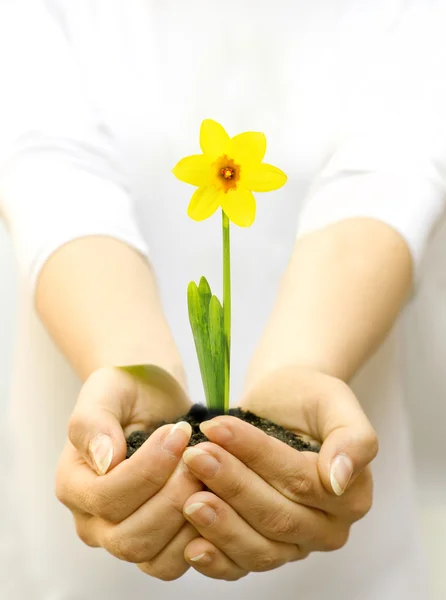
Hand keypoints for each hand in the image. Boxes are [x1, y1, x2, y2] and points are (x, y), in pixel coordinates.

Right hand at [55, 366, 202, 580]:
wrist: (156, 397)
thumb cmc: (129, 390)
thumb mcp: (107, 389)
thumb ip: (94, 422)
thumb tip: (103, 459)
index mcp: (74, 484)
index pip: (107, 497)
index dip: (148, 470)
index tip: (178, 433)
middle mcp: (93, 520)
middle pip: (129, 538)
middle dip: (172, 498)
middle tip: (200, 458)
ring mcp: (124, 536)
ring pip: (153, 557)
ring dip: (189, 519)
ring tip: (209, 476)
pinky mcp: (156, 544)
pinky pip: (174, 562)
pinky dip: (199, 539)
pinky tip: (215, 499)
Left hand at [180, 366, 377, 579]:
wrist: (279, 403)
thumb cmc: (305, 397)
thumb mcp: (334, 400)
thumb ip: (353, 438)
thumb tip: (339, 481)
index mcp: (351, 494)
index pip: (302, 480)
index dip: (258, 457)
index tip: (219, 428)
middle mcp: (327, 527)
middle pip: (277, 515)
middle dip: (232, 485)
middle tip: (195, 456)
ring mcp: (295, 545)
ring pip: (259, 547)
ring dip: (220, 523)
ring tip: (188, 495)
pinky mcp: (264, 550)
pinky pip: (242, 566)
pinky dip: (217, 560)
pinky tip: (191, 546)